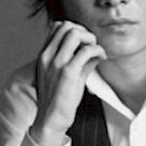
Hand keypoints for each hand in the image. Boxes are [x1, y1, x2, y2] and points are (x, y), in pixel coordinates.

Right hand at [30, 21, 105, 145]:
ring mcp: (56, 63)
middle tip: (92, 46)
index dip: (74, 29)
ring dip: (90, 39)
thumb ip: (79, 62)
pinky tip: (102, 58)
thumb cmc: (58, 100)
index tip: (84, 42)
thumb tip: (96, 52)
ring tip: (96, 52)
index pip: (57, 27)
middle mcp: (48, 56)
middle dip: (83, 31)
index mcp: (44, 55)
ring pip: (74, 33)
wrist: (50, 120)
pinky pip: (86, 51)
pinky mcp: (68, 72)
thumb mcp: (66, 77)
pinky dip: (98, 50)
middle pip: (66, 26)